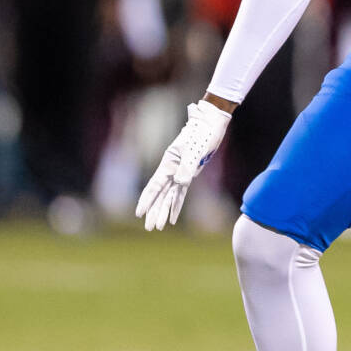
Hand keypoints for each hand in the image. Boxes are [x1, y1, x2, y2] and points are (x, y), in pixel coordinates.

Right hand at [134, 98, 232, 230]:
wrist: (211, 123)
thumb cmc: (202, 133)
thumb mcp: (195, 150)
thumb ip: (187, 167)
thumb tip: (180, 182)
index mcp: (168, 163)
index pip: (155, 186)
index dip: (147, 200)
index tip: (139, 212)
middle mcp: (171, 169)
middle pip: (160, 194)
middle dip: (154, 211)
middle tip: (150, 227)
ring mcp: (180, 172)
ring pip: (169, 196)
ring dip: (164, 211)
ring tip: (159, 227)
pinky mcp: (190, 173)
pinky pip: (180, 193)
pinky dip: (176, 205)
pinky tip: (173, 217)